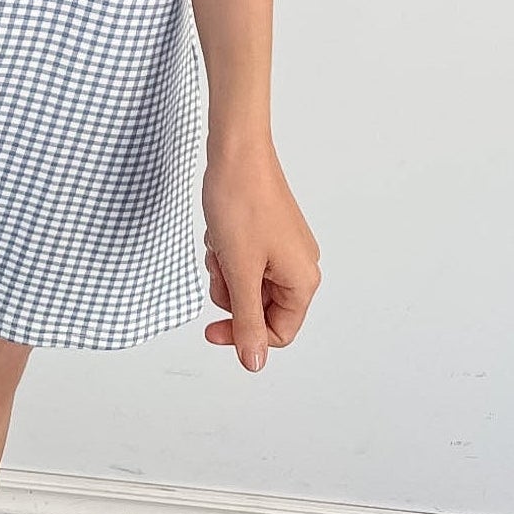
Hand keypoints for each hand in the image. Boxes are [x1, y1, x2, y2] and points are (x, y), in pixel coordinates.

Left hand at [200, 141, 320, 371]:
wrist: (235, 151)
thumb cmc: (241, 204)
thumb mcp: (240, 272)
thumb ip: (248, 321)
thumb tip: (255, 362)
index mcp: (303, 280)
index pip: (277, 333)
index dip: (242, 334)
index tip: (210, 327)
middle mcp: (300, 265)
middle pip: (260, 308)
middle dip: (231, 292)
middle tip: (219, 266)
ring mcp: (284, 247)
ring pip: (248, 284)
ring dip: (226, 270)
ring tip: (220, 244)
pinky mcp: (268, 231)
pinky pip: (245, 260)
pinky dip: (227, 252)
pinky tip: (220, 231)